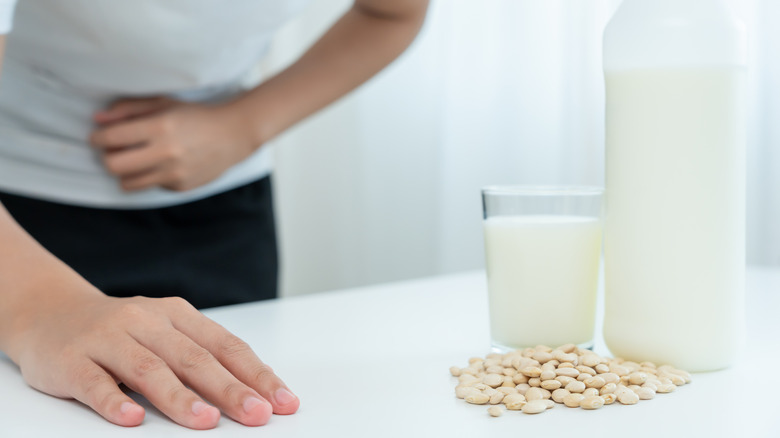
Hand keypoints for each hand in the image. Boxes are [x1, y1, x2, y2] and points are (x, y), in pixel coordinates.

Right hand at [12, 293, 298, 428]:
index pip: (225, 346)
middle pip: (193, 358)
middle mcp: (146, 322)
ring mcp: (107, 339)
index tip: (282, 401)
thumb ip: (201, 358)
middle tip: (257, 414)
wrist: (49, 312)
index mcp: (177, 315)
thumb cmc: (121, 331)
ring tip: (206, 420)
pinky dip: (113, 400)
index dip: (256, 374)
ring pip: (148, 368)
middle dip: (229, 389)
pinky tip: (132, 418)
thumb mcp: (164, 334)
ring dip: (179, 396)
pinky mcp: (71, 360)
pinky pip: (94, 382)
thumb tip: (253, 394)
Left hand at [90, 97, 256, 191]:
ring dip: (125, 172)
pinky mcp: (181, 187)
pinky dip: (150, 176)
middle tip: (114, 150)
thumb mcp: (163, 103)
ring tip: (135, 160)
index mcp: (159, 127)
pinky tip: (163, 164)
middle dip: (107, 157)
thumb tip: (97, 119)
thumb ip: (128, 109)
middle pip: (113, 165)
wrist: (233, 135)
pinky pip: (151, 186)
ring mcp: (174, 173)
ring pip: (128, 183)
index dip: (97, 138)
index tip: (97, 137)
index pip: (111, 138)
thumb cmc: (195, 115)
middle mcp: (166, 153)